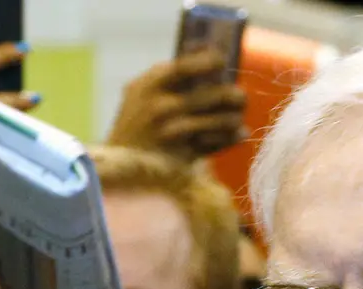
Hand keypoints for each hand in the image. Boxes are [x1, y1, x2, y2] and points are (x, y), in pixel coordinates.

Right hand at [107, 49, 247, 161]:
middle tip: (240, 97)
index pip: (187, 66)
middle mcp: (163, 107)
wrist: (122, 164)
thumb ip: (169, 73)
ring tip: (236, 117)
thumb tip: (207, 50)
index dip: (211, 60)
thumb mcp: (140, 91)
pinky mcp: (184, 157)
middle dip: (235, 96)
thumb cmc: (137, 121)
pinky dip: (232, 137)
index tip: (221, 61)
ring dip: (234, 118)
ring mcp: (174, 133)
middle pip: (216, 95)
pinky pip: (219, 143)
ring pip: (223, 121)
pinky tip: (237, 133)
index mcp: (150, 85)